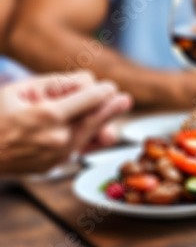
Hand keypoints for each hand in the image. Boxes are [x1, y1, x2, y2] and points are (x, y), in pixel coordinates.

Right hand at [0, 72, 131, 173]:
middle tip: (125, 99)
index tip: (109, 87)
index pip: (88, 100)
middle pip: (96, 120)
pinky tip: (96, 129)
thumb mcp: (19, 90)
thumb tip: (86, 81)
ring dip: (102, 123)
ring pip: (90, 136)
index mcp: (48, 115)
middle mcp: (58, 137)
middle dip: (112, 108)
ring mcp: (58, 155)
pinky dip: (86, 137)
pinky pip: (78, 149)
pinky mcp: (55, 165)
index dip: (102, 92)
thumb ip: (54, 84)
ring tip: (114, 109)